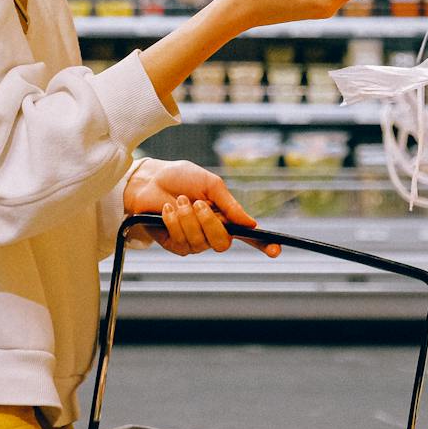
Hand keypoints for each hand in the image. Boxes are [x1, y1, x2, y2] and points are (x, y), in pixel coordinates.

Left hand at [123, 159, 280, 256]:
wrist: (150, 180)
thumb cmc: (180, 178)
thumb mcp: (210, 184)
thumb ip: (230, 204)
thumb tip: (251, 223)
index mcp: (225, 217)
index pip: (248, 236)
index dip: (264, 244)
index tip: (277, 250)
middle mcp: (212, 232)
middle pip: (223, 243)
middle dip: (209, 223)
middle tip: (197, 203)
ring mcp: (194, 241)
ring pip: (200, 243)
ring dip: (188, 219)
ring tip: (179, 201)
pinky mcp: (175, 245)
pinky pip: (182, 242)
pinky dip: (174, 222)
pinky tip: (167, 209)